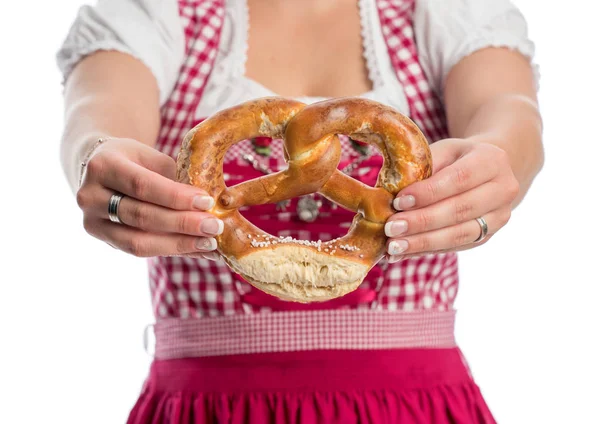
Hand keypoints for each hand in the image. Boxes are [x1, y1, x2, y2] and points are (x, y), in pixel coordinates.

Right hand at [76, 138, 221, 259]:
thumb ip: (175, 179)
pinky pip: (139, 250)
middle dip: (182, 224)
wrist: (100, 170)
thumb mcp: (152, 158)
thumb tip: (213, 205)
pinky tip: (197, 249)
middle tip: (214, 226)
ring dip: (179, 244)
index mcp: (104, 166)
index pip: (142, 185)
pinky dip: (172, 250)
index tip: (207, 202)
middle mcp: (90, 195)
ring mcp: (92, 221)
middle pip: (141, 216)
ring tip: (210, 243)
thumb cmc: (135, 161)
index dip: (175, 197)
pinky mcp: (102, 239)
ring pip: (138, 241)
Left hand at [385, 138, 518, 261]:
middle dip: (422, 222)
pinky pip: (456, 247)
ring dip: (423, 242)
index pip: (459, 179)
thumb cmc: (456, 159)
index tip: (399, 201)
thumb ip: (422, 168)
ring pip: (459, 234)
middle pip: (459, 210)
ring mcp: (499, 217)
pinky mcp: (487, 236)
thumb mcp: (442, 151)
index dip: (428, 193)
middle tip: (391, 228)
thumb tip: (389, 193)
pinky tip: (403, 252)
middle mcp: (503, 190)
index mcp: (491, 160)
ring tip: (394, 246)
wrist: (487, 171)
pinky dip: (427, 250)